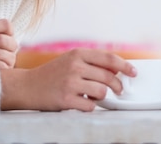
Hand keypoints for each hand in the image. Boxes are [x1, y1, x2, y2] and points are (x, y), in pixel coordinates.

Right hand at [0, 48, 136, 111]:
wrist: (26, 86)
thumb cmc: (51, 74)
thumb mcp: (70, 60)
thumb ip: (91, 62)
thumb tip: (117, 70)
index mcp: (77, 54)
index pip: (109, 58)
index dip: (125, 66)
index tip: (133, 72)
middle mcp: (75, 66)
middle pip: (109, 77)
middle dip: (118, 86)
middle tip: (119, 90)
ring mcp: (70, 82)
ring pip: (102, 92)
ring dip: (102, 97)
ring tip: (92, 95)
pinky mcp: (66, 99)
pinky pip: (90, 106)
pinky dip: (90, 107)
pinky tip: (82, 102)